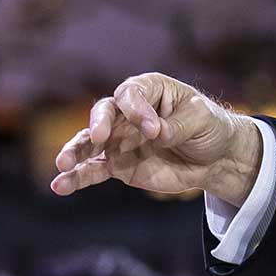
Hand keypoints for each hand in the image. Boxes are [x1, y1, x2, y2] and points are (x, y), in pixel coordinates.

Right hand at [50, 72, 262, 203]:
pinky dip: (76, 177)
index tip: (154, 129)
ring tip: (63, 163)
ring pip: (89, 142)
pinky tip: (60, 186)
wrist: (215, 159)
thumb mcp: (202, 120)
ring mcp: (119, 139)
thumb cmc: (210, 128)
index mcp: (150, 90)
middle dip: (98, 124)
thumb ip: (177, 126)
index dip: (137, 109)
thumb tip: (156, 134)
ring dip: (75, 151)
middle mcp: (128, 113)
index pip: (132, 93)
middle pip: (103, 113)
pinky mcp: (117, 164)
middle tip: (99, 136)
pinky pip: (92, 169)